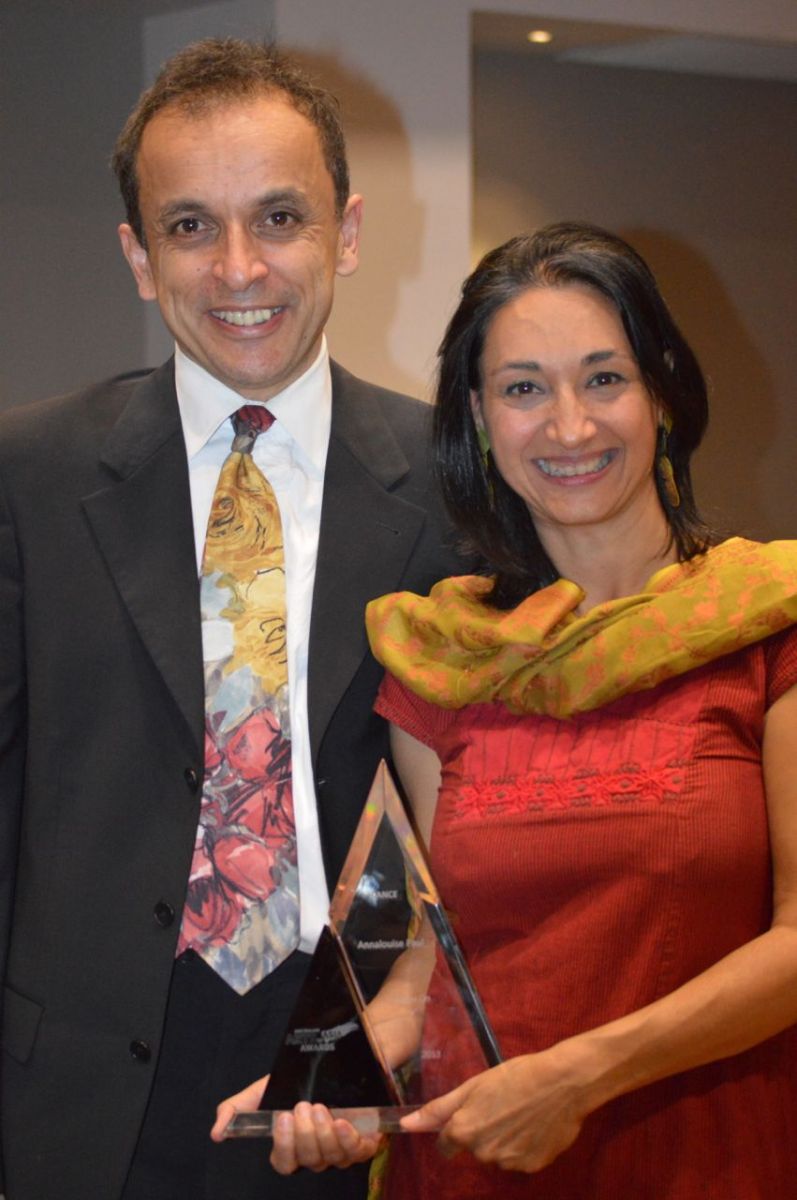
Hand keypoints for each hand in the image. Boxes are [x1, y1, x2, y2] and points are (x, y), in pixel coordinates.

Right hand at [211, 1077, 381, 1173]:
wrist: (339, 1062)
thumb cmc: (300, 1080)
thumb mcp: (265, 1089)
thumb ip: (236, 1108)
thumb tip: (216, 1133)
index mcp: (292, 1146)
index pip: (283, 1163)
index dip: (283, 1146)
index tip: (282, 1117)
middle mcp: (316, 1153)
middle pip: (308, 1160)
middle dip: (305, 1134)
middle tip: (303, 1105)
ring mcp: (340, 1150)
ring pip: (331, 1157)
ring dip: (324, 1134)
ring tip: (321, 1107)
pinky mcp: (363, 1143)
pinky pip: (356, 1152)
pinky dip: (348, 1139)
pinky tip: (341, 1122)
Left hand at [400, 1050, 590, 1173]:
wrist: (562, 1082)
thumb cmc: (515, 1076)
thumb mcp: (473, 1085)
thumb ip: (438, 1109)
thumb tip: (406, 1125)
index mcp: (464, 1131)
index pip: (446, 1144)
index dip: (455, 1129)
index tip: (471, 1115)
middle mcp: (483, 1153)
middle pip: (474, 1148)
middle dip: (482, 1132)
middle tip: (501, 1106)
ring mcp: (508, 1163)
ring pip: (497, 1154)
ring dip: (504, 1140)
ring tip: (521, 1113)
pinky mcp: (531, 1167)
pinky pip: (520, 1160)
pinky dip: (524, 1146)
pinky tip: (535, 1125)